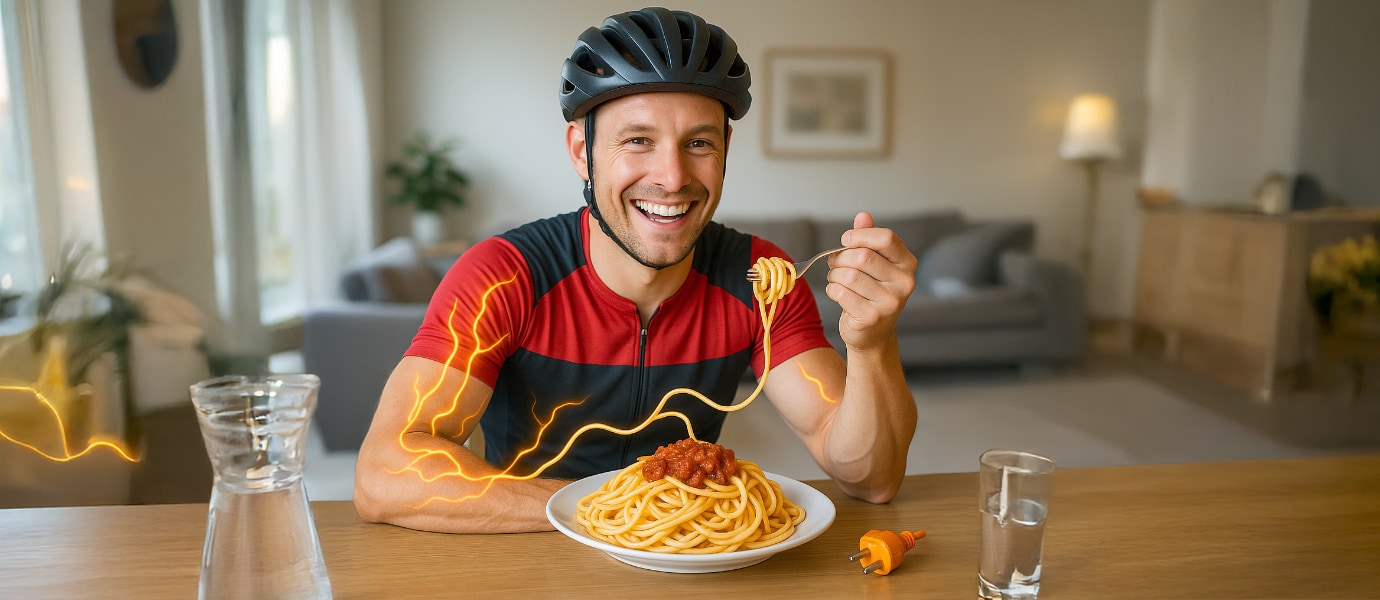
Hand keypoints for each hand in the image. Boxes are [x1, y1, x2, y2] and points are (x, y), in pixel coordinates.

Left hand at [824, 212, 918, 351]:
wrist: (872, 333)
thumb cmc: (871, 291)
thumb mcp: (874, 263)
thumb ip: (869, 238)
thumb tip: (863, 216)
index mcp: (907, 264)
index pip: (886, 238)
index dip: (860, 236)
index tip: (846, 240)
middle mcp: (904, 282)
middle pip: (863, 256)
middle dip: (841, 257)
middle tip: (835, 263)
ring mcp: (890, 302)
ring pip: (849, 275)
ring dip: (834, 275)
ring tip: (836, 279)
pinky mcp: (872, 316)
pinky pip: (841, 293)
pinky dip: (832, 290)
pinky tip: (837, 292)